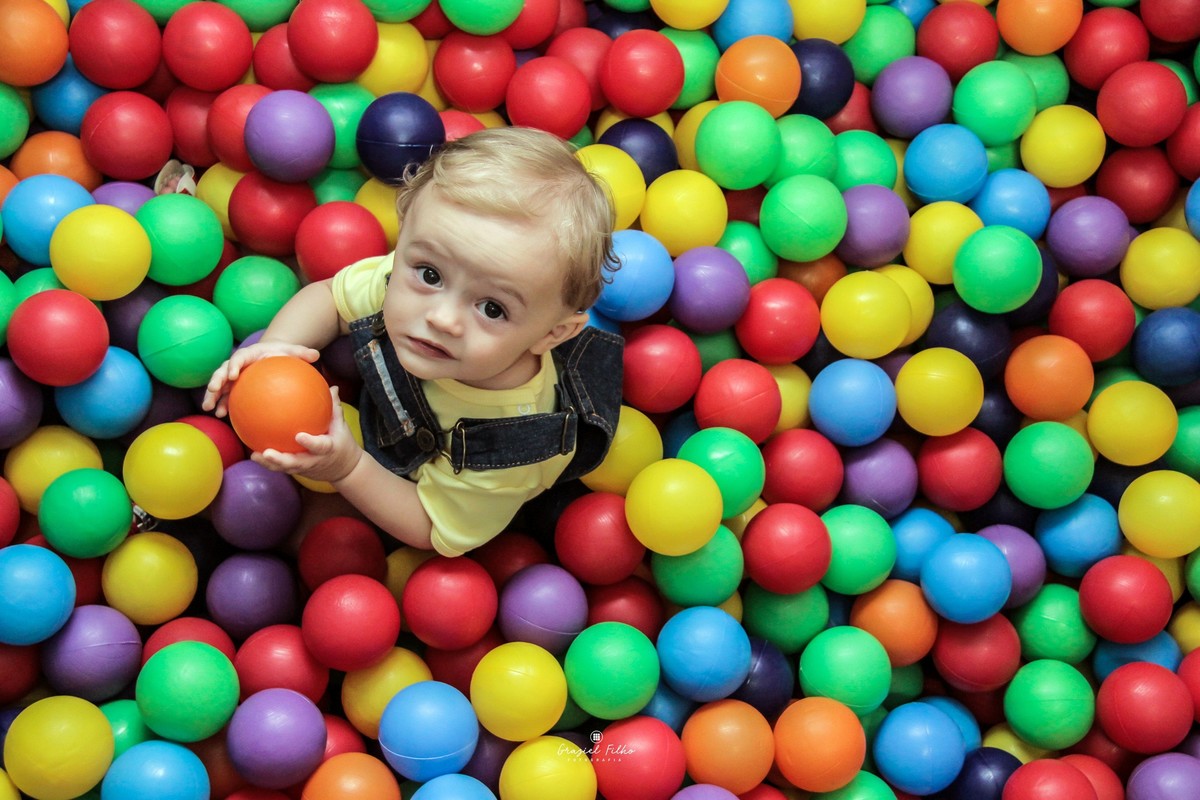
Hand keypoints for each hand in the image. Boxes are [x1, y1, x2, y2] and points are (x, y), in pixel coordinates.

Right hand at [202, 341, 320, 416]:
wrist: (272, 356)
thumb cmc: (283, 353)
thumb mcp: (292, 351)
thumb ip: (302, 353)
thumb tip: (316, 354)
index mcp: (250, 354)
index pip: (239, 357)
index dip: (234, 365)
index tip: (232, 374)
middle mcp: (238, 363)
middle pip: (222, 371)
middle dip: (216, 381)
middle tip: (213, 391)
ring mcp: (233, 375)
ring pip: (219, 385)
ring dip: (213, 396)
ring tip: (209, 408)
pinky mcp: (234, 386)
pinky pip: (226, 396)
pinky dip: (223, 404)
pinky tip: (223, 416)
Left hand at [252, 387, 363, 483]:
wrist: (344, 469)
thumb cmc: (342, 443)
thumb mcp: (341, 426)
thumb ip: (334, 408)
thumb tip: (332, 387)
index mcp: (327, 449)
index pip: (319, 446)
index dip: (310, 442)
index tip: (299, 435)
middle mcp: (314, 460)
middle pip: (296, 463)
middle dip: (281, 460)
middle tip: (267, 452)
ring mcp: (304, 467)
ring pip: (285, 468)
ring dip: (269, 463)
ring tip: (255, 455)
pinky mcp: (296, 470)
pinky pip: (280, 467)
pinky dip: (267, 462)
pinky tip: (253, 453)